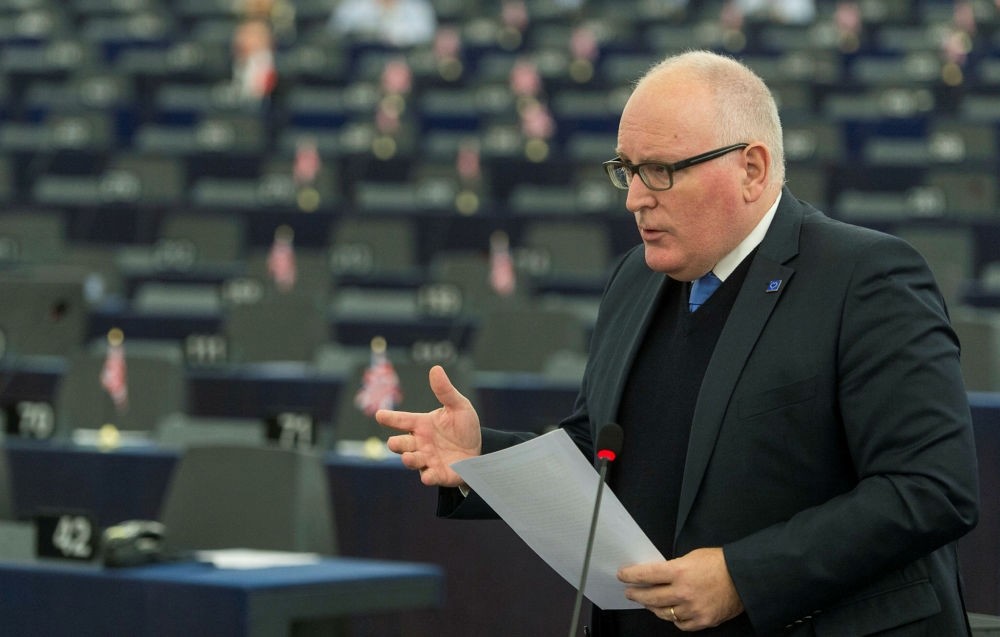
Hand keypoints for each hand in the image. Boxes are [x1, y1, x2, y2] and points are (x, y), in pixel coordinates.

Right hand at [377, 365, 481, 486]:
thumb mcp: (459, 406)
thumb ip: (445, 391)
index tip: (379, 415)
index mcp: (421, 424)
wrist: (480, 450)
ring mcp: (428, 459)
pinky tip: (427, 476)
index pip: (402, 420)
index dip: (390, 418)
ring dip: (409, 460)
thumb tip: (435, 369)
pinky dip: (428, 477)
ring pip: (411, 461)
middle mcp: (420, 443)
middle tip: (394, 443)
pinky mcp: (439, 474)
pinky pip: (430, 477)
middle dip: (396, 444)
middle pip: (401, 444)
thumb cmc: (464, 427)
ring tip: (408, 457)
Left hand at [618, 547, 743, 630]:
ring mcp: (693, 609)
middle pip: (651, 598)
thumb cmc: (720, 562)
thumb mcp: (692, 556)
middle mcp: (683, 592)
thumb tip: (659, 575)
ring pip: (664, 613)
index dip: (631, 575)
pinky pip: (681, 624)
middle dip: (637, 595)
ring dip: (653, 608)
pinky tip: (671, 613)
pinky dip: (674, 619)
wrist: (745, 577)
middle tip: (630, 592)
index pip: (647, 575)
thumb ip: (674, 567)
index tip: (622, 575)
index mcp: (679, 572)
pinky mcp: (703, 621)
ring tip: (648, 603)